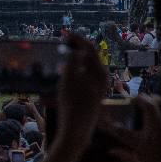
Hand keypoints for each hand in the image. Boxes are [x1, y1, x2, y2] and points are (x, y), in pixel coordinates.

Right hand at [56, 34, 108, 148]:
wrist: (77, 129)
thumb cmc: (72, 104)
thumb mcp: (70, 79)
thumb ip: (73, 61)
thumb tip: (76, 49)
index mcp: (100, 72)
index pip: (89, 48)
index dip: (77, 39)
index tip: (64, 32)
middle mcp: (101, 78)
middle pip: (88, 57)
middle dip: (74, 48)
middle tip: (62, 41)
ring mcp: (96, 86)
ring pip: (82, 68)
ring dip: (71, 61)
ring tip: (59, 56)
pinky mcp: (89, 94)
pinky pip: (79, 78)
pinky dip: (69, 73)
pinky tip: (59, 73)